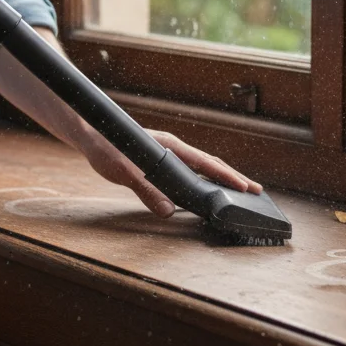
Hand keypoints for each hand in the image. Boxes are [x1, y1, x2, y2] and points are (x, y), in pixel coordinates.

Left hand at [78, 130, 262, 217]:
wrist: (90, 133)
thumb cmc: (106, 148)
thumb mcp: (125, 172)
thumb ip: (147, 191)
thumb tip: (168, 212)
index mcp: (170, 146)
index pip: (205, 163)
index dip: (226, 176)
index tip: (245, 187)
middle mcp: (173, 147)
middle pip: (210, 163)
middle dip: (233, 177)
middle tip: (255, 191)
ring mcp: (168, 152)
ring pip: (201, 166)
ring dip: (220, 178)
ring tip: (239, 191)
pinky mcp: (160, 159)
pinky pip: (189, 169)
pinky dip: (204, 179)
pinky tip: (206, 190)